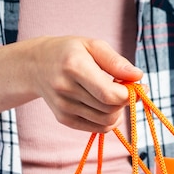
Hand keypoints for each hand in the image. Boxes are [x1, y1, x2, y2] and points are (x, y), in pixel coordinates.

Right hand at [29, 36, 143, 131]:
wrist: (35, 66)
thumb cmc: (69, 52)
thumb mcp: (92, 45)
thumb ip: (116, 61)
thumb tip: (138, 76)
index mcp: (74, 67)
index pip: (109, 94)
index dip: (129, 95)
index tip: (137, 86)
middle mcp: (66, 89)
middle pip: (110, 109)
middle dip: (124, 101)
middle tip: (124, 88)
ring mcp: (63, 107)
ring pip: (106, 122)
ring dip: (117, 112)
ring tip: (113, 95)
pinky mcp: (64, 119)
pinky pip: (97, 128)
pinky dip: (107, 120)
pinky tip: (104, 105)